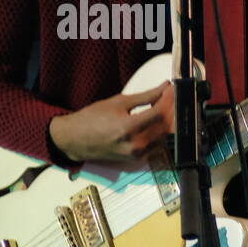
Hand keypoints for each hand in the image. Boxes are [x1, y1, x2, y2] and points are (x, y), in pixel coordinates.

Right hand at [49, 82, 174, 163]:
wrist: (75, 139)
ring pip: (164, 136)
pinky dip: (161, 131)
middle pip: (165, 125)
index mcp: (128, 127)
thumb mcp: (118, 102)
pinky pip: (157, 144)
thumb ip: (145, 96)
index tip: (172, 88)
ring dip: (168, 120)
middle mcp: (135, 144)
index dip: (169, 99)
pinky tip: (159, 119)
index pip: (159, 112)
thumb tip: (164, 87)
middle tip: (172, 95)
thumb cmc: (91, 119)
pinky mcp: (137, 159)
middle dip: (172, 109)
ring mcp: (137, 154)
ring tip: (167, 105)